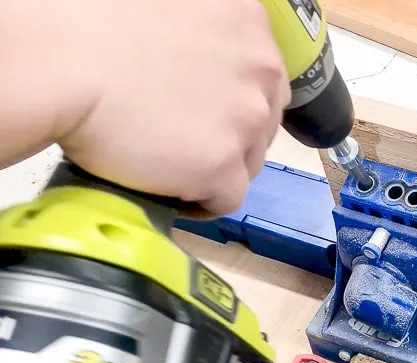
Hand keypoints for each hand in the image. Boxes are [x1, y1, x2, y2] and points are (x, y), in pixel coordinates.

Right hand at [1, 0, 289, 214]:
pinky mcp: (223, 164)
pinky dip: (201, 202)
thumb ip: (207, 36)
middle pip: (263, 123)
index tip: (207, 111)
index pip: (264, 78)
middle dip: (231, 136)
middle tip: (186, 140)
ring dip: (216, 168)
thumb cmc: (95, 25)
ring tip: (173, 167)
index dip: (235, 101)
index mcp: (249, 22)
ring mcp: (246, 119)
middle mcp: (261, 68)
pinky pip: (226, 199)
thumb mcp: (173, 9)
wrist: (64, 61)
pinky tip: (173, 193)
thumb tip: (203, 67)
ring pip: (248, 162)